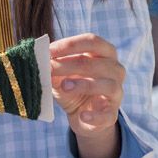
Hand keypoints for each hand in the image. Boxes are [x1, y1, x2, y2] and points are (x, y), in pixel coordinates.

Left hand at [50, 33, 124, 157]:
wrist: (81, 115)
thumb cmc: (71, 87)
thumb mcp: (60, 75)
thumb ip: (53, 66)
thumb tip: (40, 59)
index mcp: (104, 53)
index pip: (92, 41)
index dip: (70, 44)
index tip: (48, 50)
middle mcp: (115, 70)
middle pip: (95, 63)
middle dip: (69, 65)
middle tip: (49, 68)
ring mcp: (117, 92)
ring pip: (107, 85)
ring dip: (84, 85)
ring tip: (64, 87)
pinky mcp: (112, 114)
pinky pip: (107, 114)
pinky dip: (94, 115)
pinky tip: (82, 115)